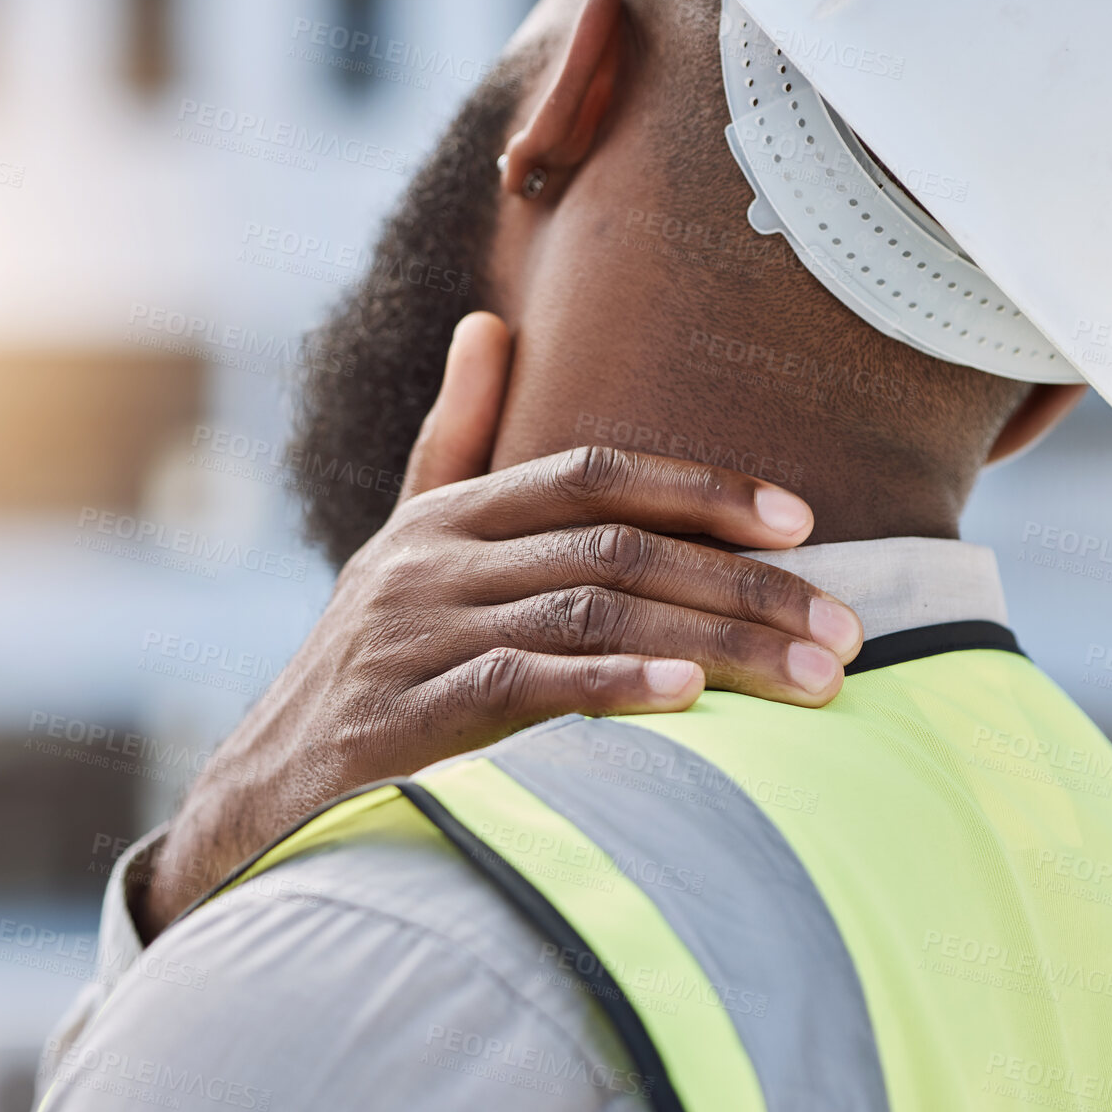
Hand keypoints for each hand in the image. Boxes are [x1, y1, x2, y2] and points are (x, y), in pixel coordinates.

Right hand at [136, 312, 861, 939]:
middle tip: (844, 628)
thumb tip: (489, 325)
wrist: (266, 786)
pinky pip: (524, 688)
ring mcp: (418, 637)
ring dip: (714, 642)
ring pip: (592, 615)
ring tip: (810, 675)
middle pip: (615, 548)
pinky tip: (689, 700)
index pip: (592, 472)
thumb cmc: (368, 658)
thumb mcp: (405, 541)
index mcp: (448, 516)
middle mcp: (434, 562)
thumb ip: (455, 440)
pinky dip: (612, 688)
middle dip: (742, 585)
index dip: (701, 488)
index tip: (801, 520)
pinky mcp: (406, 718)